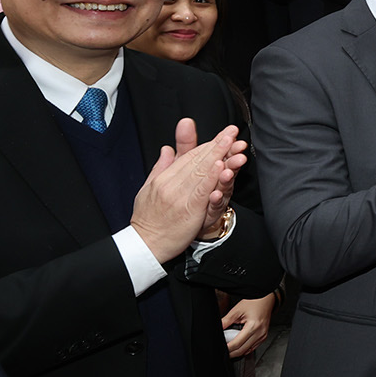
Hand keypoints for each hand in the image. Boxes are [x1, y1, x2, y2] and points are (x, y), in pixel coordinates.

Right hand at [130, 122, 246, 263]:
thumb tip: (166, 148)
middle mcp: (171, 184)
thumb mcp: (149, 188)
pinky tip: (222, 167)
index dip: (207, 144)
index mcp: (163, 178)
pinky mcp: (189, 209)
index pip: (189, 157)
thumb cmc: (148, 219)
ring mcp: (179, 196)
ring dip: (218, 156)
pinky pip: (202, 190)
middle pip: (197, 160)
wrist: (145, 244)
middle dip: (217, 144)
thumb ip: (161, 167)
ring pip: (201, 172)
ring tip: (230, 143)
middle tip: (231, 132)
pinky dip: (212, 177)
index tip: (222, 134)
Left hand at [221, 294, 274, 357]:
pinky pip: (252, 347)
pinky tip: (238, 344)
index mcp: (253, 326)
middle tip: (224, 350)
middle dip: (231, 352)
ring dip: (238, 351)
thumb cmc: (254, 302)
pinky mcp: (263, 337)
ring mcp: (263, 336)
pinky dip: (244, 348)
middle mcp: (260, 333)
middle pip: (242, 350)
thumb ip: (225, 321)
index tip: (221, 348)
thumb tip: (218, 331)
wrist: (266, 299)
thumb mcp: (237, 311)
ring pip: (247, 351)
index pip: (237, 343)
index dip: (227, 348)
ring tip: (230, 347)